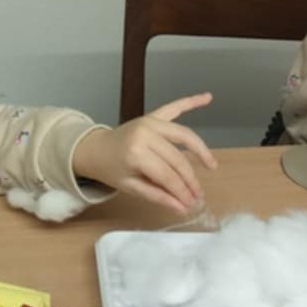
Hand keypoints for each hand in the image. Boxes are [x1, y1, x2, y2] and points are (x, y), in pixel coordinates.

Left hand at [73, 93, 218, 214]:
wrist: (95, 149)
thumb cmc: (111, 169)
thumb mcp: (130, 187)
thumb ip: (157, 196)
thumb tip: (181, 208)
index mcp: (136, 153)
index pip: (168, 175)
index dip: (182, 192)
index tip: (192, 204)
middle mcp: (145, 134)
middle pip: (178, 159)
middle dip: (191, 179)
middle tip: (199, 195)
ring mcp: (150, 122)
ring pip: (184, 135)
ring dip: (200, 150)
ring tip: (211, 165)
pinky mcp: (152, 116)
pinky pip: (174, 108)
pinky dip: (191, 101)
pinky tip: (207, 97)